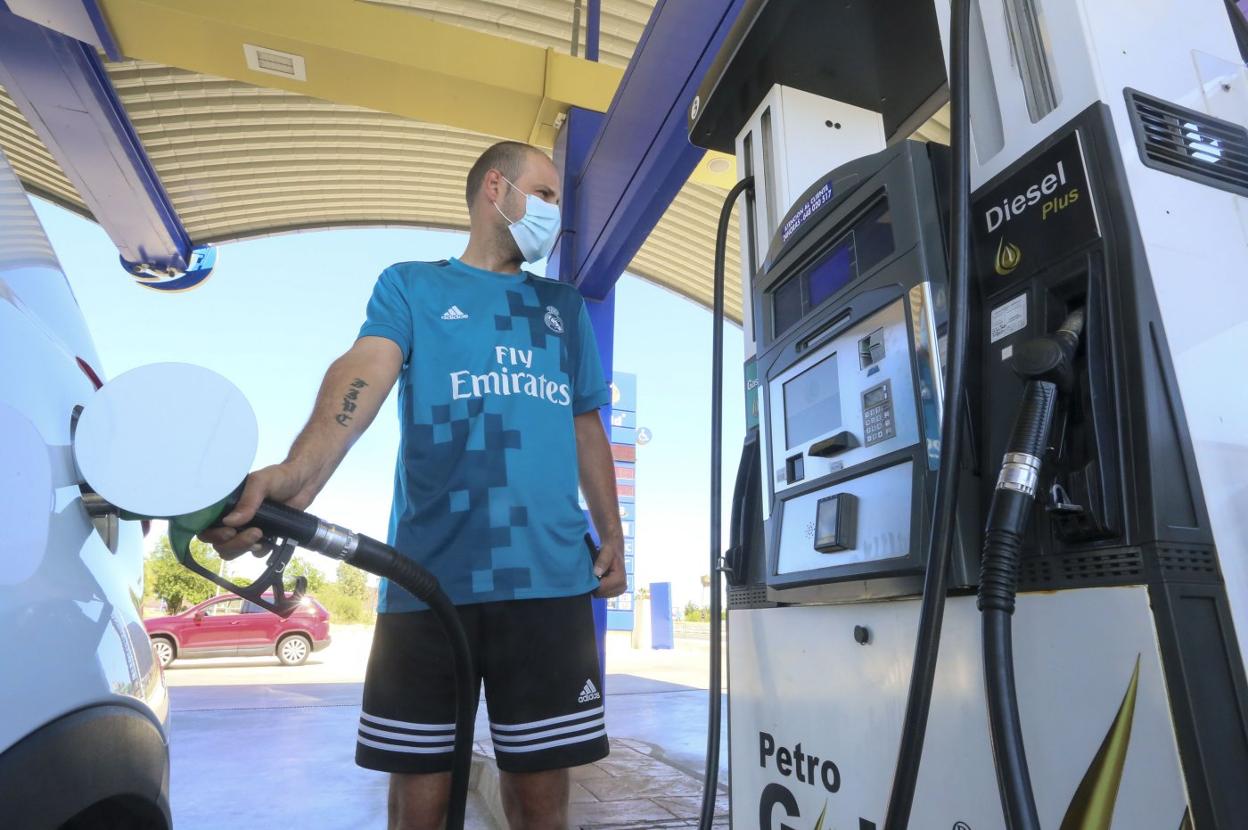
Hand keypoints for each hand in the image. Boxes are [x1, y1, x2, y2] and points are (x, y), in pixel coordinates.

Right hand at [198, 463, 317, 558]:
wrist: (304, 483)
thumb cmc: (280, 477)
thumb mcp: (261, 482)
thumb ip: (247, 500)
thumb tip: (229, 521)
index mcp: (225, 505)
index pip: (205, 525)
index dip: (212, 534)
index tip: (230, 531)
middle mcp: (231, 518)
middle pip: (219, 543)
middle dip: (233, 543)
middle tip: (255, 532)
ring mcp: (245, 529)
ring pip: (232, 551)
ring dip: (244, 548)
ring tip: (262, 535)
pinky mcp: (261, 537)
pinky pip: (253, 553)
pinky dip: (260, 550)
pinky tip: (270, 540)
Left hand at [591, 537, 625, 598]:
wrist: (614, 548)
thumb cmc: (610, 549)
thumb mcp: (606, 551)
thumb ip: (602, 561)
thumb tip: (597, 573)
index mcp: (620, 579)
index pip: (602, 589)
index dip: (593, 583)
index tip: (590, 574)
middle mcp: (622, 586)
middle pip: (601, 594)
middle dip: (595, 585)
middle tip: (593, 573)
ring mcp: (620, 590)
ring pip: (601, 595)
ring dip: (596, 586)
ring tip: (597, 574)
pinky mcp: (617, 591)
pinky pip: (602, 594)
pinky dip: (599, 587)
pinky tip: (599, 578)